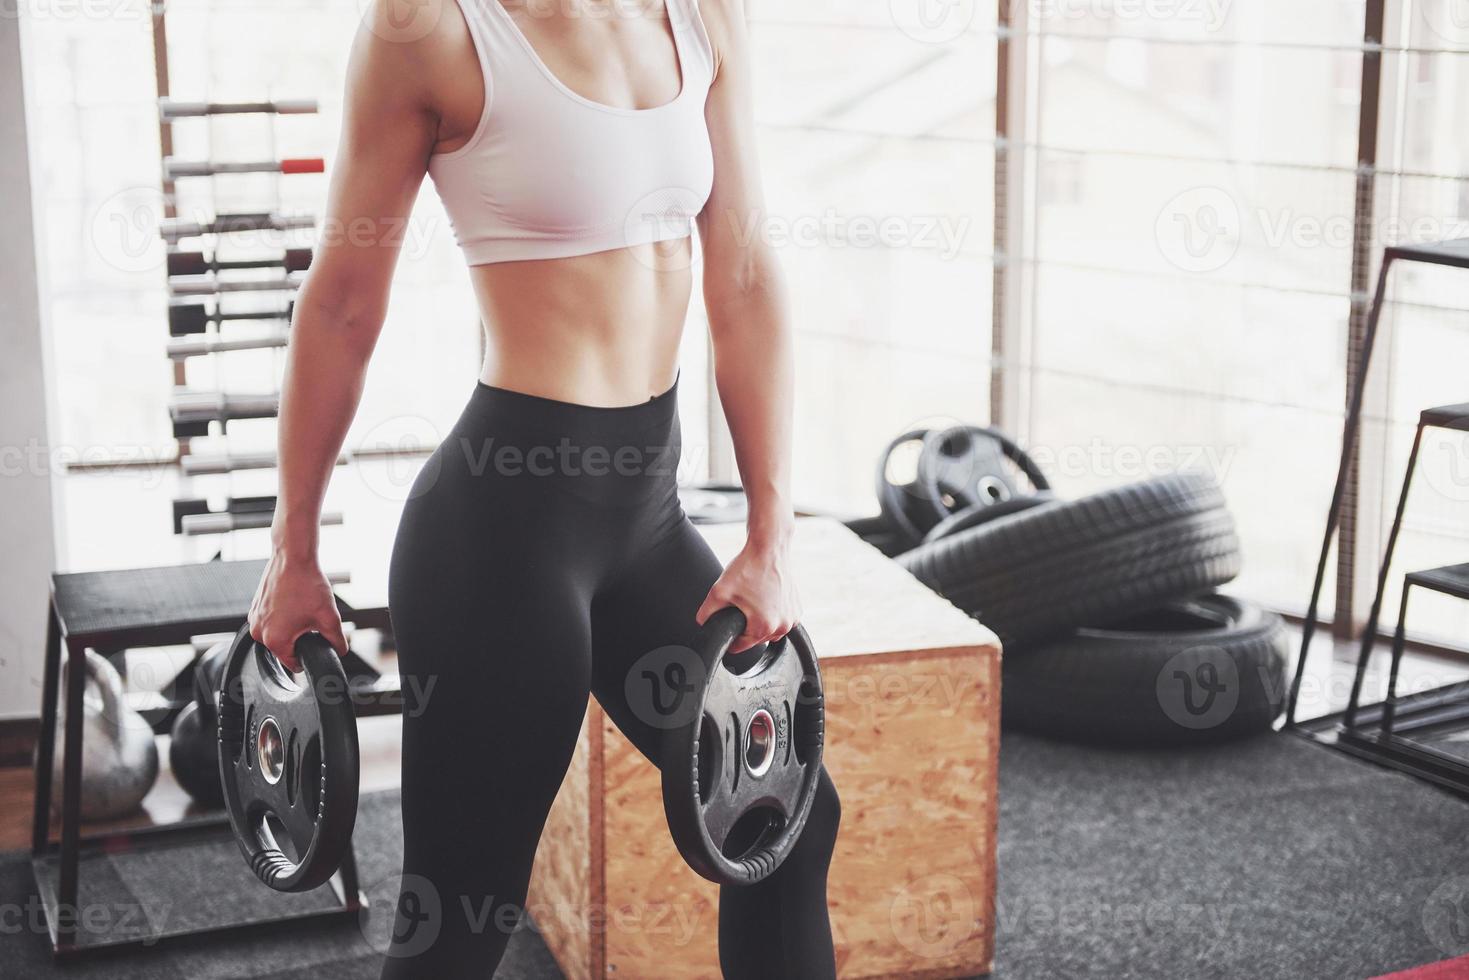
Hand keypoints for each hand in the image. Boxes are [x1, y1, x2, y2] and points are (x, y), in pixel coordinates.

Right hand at [247, 550, 348, 670]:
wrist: (292, 558)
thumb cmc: (307, 585)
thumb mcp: (329, 618)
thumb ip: (337, 641)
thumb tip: (340, 652)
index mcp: (274, 641)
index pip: (293, 664)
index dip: (308, 657)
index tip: (316, 645)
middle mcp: (258, 633)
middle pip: (285, 648)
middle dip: (300, 639)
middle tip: (312, 620)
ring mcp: (254, 619)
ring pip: (278, 634)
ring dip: (291, 627)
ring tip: (303, 608)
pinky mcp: (255, 608)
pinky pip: (271, 621)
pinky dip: (283, 617)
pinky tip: (294, 603)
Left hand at [696, 538, 800, 653]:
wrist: (769, 548)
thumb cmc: (749, 567)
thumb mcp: (719, 591)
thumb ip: (706, 613)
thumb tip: (702, 624)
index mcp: (764, 626)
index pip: (741, 646)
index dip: (730, 638)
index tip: (727, 627)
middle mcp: (782, 625)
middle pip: (756, 639)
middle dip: (746, 627)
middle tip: (740, 606)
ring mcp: (793, 617)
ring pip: (770, 630)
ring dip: (760, 621)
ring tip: (752, 601)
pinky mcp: (797, 608)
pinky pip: (781, 619)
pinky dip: (773, 613)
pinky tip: (764, 598)